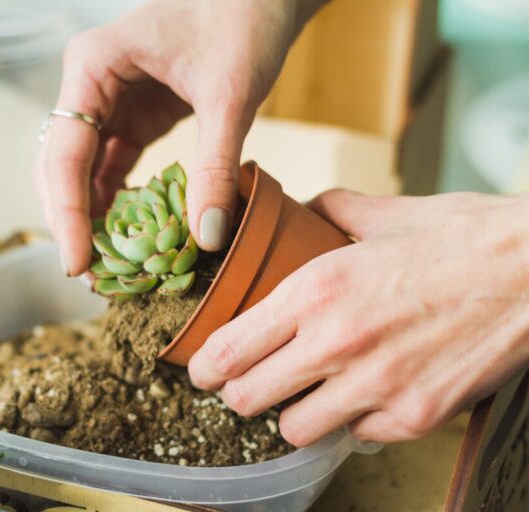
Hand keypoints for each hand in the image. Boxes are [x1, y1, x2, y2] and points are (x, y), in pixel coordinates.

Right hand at [35, 0, 324, 275]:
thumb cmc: (244, 21)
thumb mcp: (230, 95)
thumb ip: (215, 166)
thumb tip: (206, 237)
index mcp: (93, 67)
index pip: (64, 153)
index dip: (66, 214)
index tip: (77, 265)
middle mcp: (89, 85)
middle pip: (60, 166)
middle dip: (72, 222)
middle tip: (93, 276)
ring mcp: (107, 102)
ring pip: (82, 172)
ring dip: (93, 218)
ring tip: (110, 268)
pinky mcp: (131, 117)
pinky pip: (112, 168)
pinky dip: (119, 203)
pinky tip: (129, 238)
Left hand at [188, 190, 528, 445]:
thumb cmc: (462, 238)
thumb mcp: (384, 214)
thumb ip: (328, 212)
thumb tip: (301, 210)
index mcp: (316, 289)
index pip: (230, 349)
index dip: (205, 367)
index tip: (202, 371)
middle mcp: (337, 342)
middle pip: (248, 400)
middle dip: (241, 395)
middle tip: (250, 384)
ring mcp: (376, 386)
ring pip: (296, 429)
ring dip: (295, 413)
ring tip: (311, 391)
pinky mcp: (414, 417)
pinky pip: (358, 436)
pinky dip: (355, 420)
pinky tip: (368, 393)